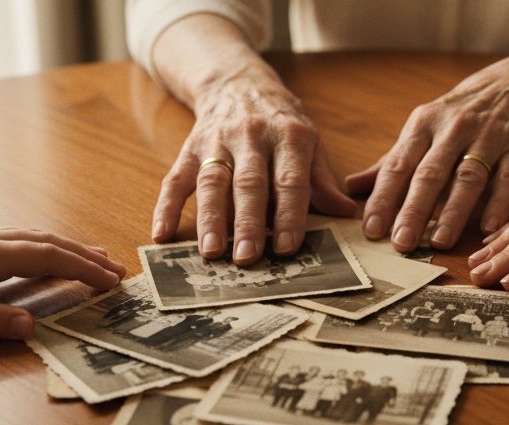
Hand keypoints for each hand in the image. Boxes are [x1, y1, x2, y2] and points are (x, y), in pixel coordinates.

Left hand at [0, 228, 124, 338]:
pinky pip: (19, 238)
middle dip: (86, 256)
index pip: (48, 258)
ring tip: (94, 257)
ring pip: (34, 236)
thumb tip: (32, 326)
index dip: (83, 269)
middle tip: (118, 269)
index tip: (112, 280)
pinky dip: (45, 244)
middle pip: (48, 242)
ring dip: (68, 246)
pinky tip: (46, 251)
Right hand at [151, 75, 354, 264]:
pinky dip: (166, 206)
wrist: (238, 82)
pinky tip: (161, 233)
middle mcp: (252, 137)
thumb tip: (347, 213)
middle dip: (247, 222)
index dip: (289, 214)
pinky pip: (175, 178)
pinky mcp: (190, 148)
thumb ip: (322, 179)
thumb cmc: (281, 121)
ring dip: (210, 219)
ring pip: (212, 182)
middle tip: (247, 258)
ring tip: (210, 251)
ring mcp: (217, 142)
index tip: (286, 247)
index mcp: (289, 136)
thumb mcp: (310, 141)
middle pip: (249, 183)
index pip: (290, 180)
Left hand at [346, 53, 508, 251]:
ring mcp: (489, 136)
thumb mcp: (424, 126)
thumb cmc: (463, 111)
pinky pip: (508, 177)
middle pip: (430, 174)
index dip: (384, 197)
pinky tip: (490, 227)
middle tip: (401, 243)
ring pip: (468, 177)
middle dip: (413, 210)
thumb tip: (351, 186)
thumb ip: (391, 160)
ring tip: (440, 241)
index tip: (371, 229)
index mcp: (424, 124)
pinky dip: (499, 203)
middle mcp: (453, 128)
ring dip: (454, 211)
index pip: (398, 165)